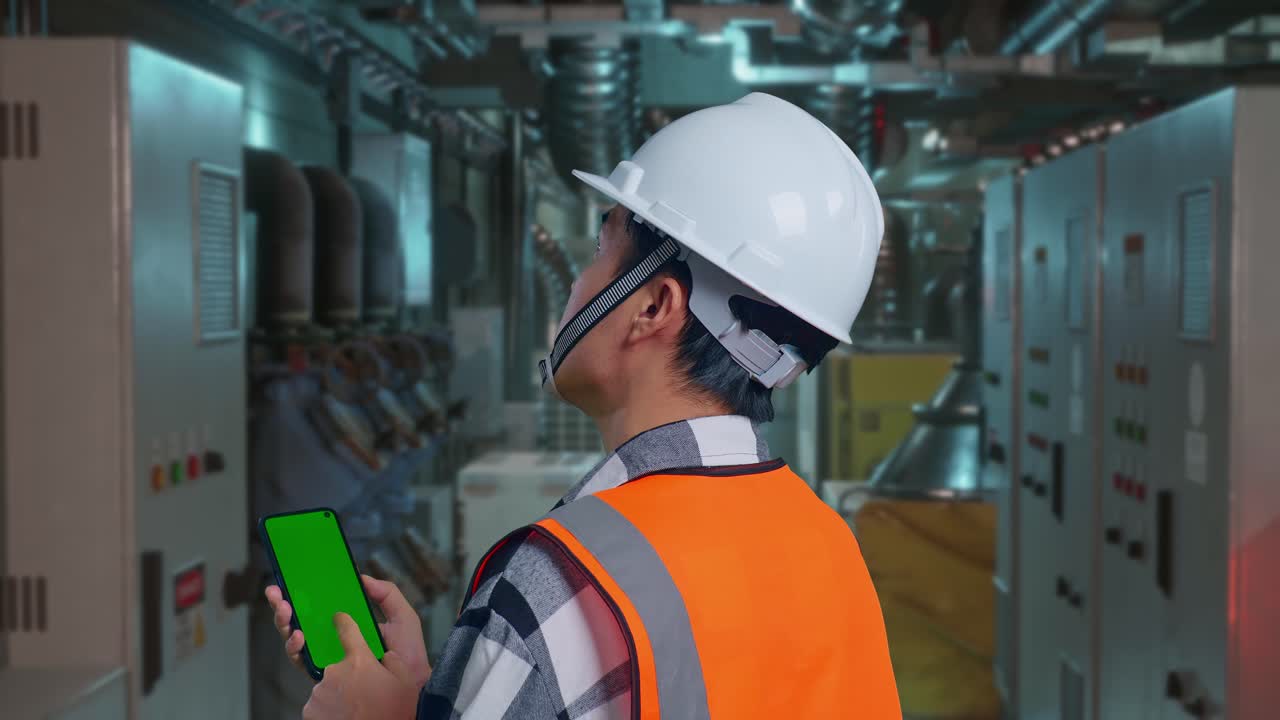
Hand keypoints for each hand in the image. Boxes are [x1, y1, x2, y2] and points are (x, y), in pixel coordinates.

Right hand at [264, 577, 431, 688]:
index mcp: (348, 623)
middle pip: (301, 619)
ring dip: (284, 622)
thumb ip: (386, 594)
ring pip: (295, 638)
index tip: (291, 578)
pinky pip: (301, 661)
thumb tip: (362, 577)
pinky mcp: (323, 673)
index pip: (321, 606)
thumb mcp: (401, 616)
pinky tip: (299, 635)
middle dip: (283, 604)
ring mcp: (326, 656)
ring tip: (285, 609)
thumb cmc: (408, 653)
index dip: (304, 593)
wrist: (411, 682)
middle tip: (276, 592)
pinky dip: (295, 647)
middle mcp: (332, 638)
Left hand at [302, 612, 419, 719]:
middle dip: (347, 676)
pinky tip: (343, 717)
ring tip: (353, 709)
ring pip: (327, 686)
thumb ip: (394, 662)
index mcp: (359, 660)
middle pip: (337, 665)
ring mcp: (320, 692)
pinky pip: (318, 704)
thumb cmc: (392, 714)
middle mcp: (335, 671)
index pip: (347, 629)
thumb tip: (386, 656)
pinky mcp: (310, 711)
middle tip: (361, 693)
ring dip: (337, 694)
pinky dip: (328, 710)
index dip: (343, 622)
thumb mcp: (404, 684)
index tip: (339, 618)